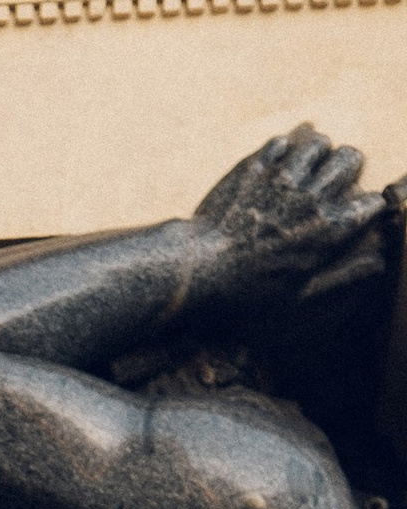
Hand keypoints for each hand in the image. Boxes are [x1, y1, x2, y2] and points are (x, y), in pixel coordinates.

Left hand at [192, 132, 387, 305]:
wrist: (199, 271)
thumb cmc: (247, 293)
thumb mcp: (298, 297)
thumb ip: (341, 278)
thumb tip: (378, 264)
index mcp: (328, 229)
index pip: (369, 202)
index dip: (367, 206)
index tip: (359, 211)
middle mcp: (311, 196)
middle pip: (350, 158)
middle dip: (348, 166)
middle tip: (336, 178)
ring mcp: (283, 177)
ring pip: (319, 142)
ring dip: (318, 152)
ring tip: (308, 166)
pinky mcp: (256, 167)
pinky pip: (282, 142)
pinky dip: (284, 149)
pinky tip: (278, 164)